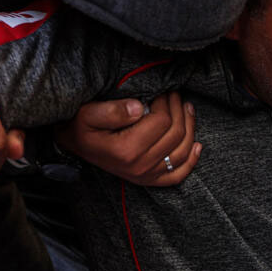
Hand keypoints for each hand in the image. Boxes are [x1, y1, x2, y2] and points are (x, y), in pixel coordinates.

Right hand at [56, 91, 200, 185]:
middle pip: (176, 134)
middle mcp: (139, 166)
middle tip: (174, 94)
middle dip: (178, 109)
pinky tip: (197, 145)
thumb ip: (112, 110)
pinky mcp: (150, 180)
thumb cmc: (81, 126)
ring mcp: (146, 176)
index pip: (162, 121)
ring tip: (186, 108)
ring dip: (190, 127)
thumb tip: (138, 106)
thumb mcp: (88, 113)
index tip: (162, 90)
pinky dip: (191, 160)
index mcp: (126, 150)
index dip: (166, 102)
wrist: (74, 146)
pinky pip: (178, 175)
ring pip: (183, 151)